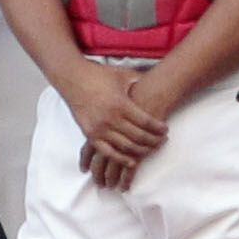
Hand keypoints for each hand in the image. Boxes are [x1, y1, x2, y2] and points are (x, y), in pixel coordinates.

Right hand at [70, 60, 168, 185]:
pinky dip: (121, 159)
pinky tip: (132, 163)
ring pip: (126, 147)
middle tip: (162, 141)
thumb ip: (139, 82)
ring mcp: (99, 129)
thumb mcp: (123, 75)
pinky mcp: (90, 135)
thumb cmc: (99, 75)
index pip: (146, 122)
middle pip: (138, 137)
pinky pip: (108, 152)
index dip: (158, 128)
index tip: (165, 130)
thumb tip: (156, 82)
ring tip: (150, 149)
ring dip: (141, 151)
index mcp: (121, 104)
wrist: (73, 79)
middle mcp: (110, 119)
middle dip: (153, 141)